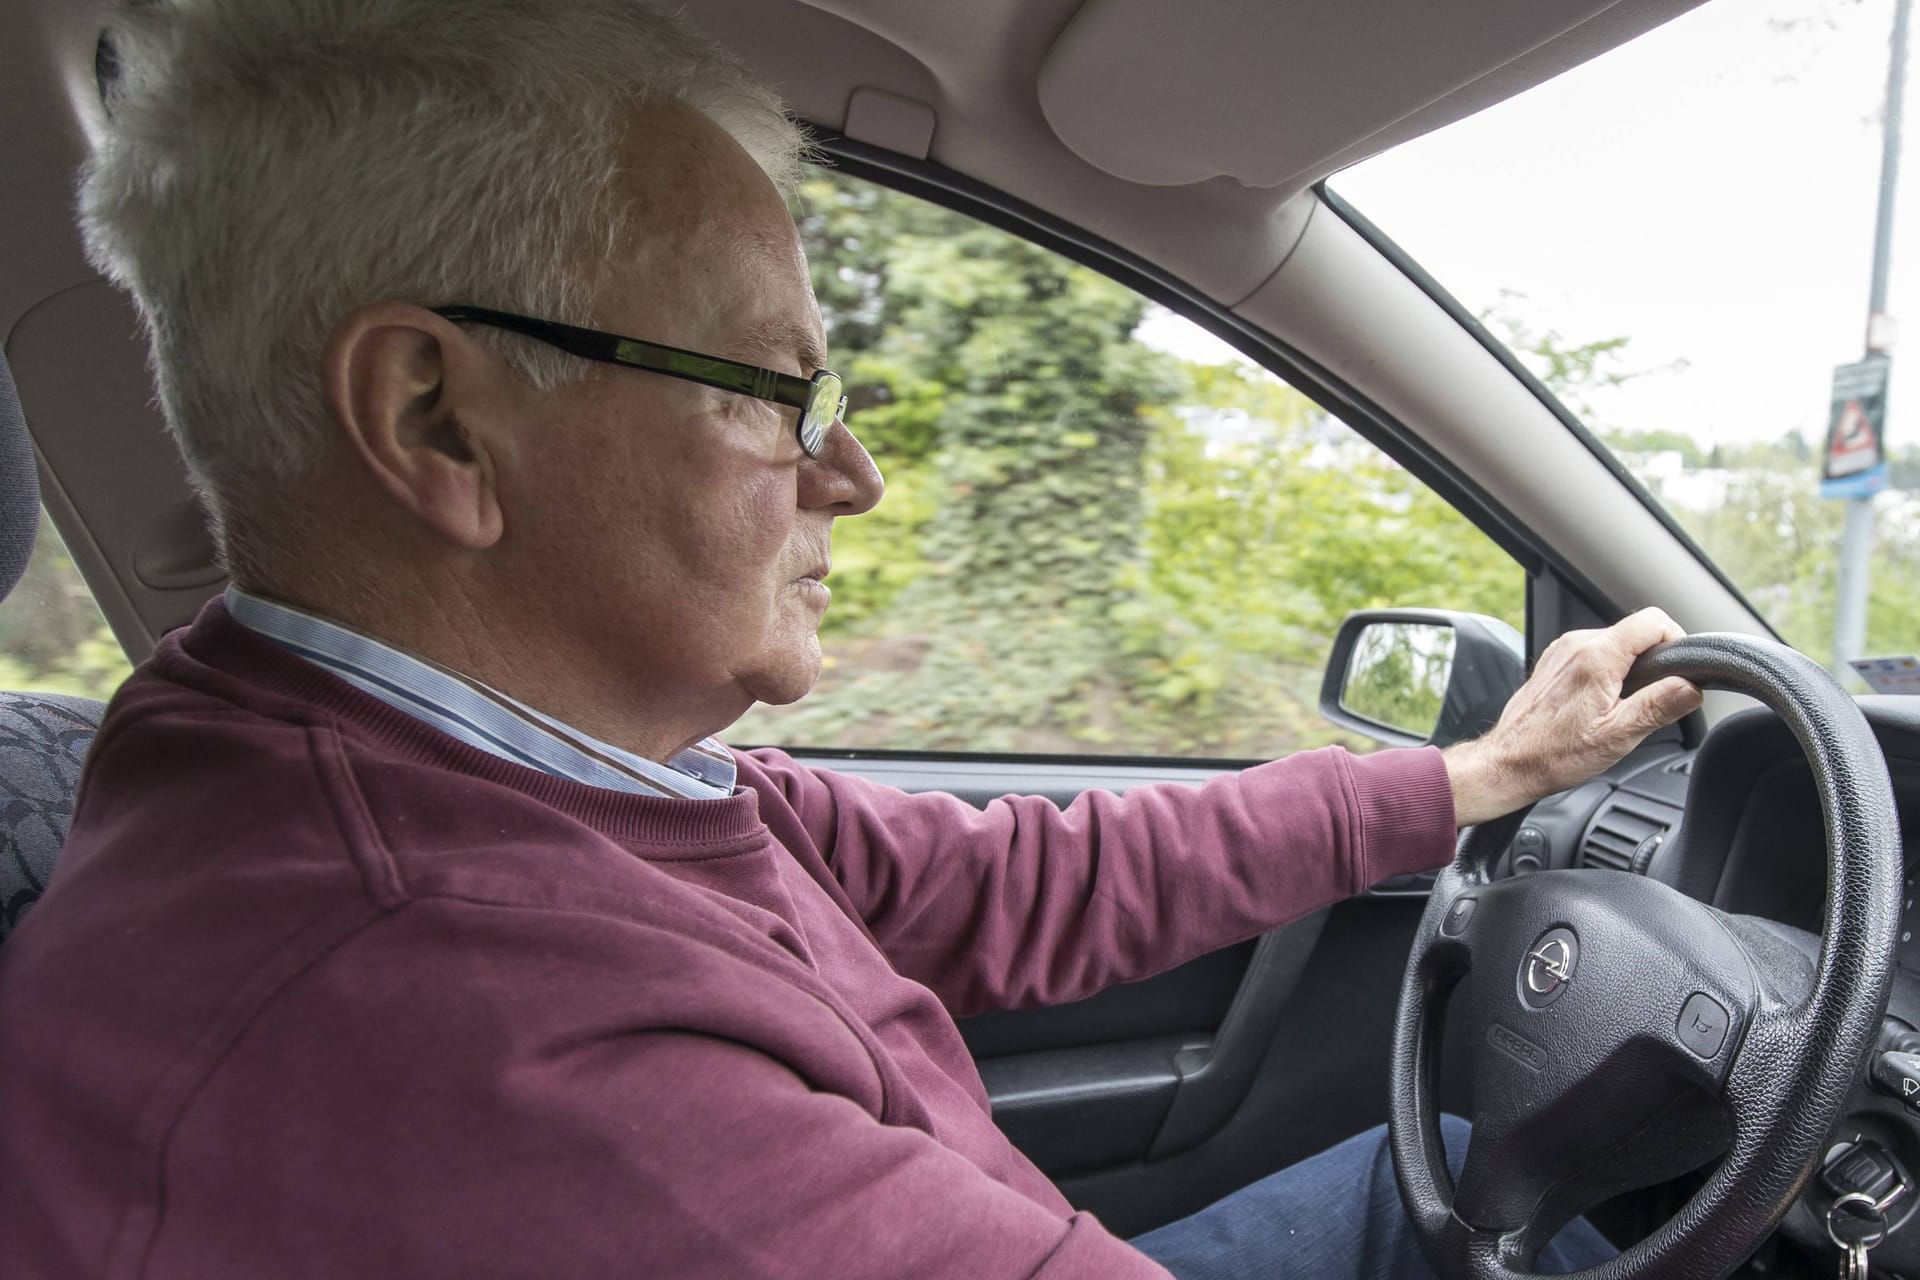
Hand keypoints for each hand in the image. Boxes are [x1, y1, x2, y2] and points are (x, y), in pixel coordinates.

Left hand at [1442, 607, 1702, 827]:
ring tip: (1623, 707)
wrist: (1510, 762)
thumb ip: (1658, 706)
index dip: (1676, 640)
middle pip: (1635, 632)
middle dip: (1654, 661)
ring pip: (1616, 643)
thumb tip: (1691, 687)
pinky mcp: (1555, 662)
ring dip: (1630, 669)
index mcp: (1596, 657)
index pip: (1652, 621)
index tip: (1681, 668)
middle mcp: (1576, 645)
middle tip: (1653, 699)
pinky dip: (1608, 672)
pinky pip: (1594, 654)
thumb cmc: (1554, 754)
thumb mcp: (1617, 736)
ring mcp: (1562, 651)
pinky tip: (1601, 703)